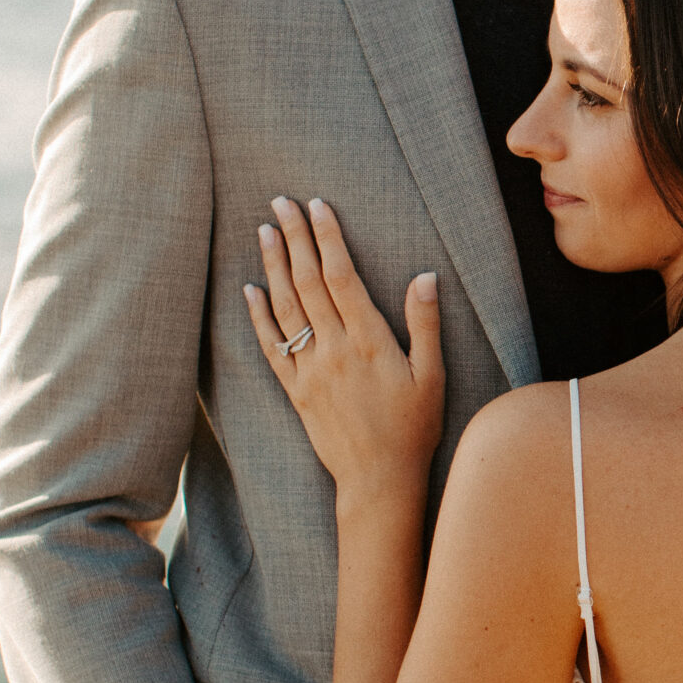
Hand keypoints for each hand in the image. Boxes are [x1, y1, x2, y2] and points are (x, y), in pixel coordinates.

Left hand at [246, 196, 444, 500]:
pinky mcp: (296, 391)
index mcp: (370, 341)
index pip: (342, 276)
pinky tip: (250, 289)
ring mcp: (311, 370)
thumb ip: (425, 324)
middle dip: (295, 238)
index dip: (328, 238)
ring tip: (265, 231)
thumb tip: (425, 276)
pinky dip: (259, 316)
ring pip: (286, 307)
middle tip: (281, 202)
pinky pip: (272, 346)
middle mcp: (335, 349)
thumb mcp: (432, 376)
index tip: (317, 206)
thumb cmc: (414, 429)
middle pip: (308, 282)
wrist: (378, 480)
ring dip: (273, 266)